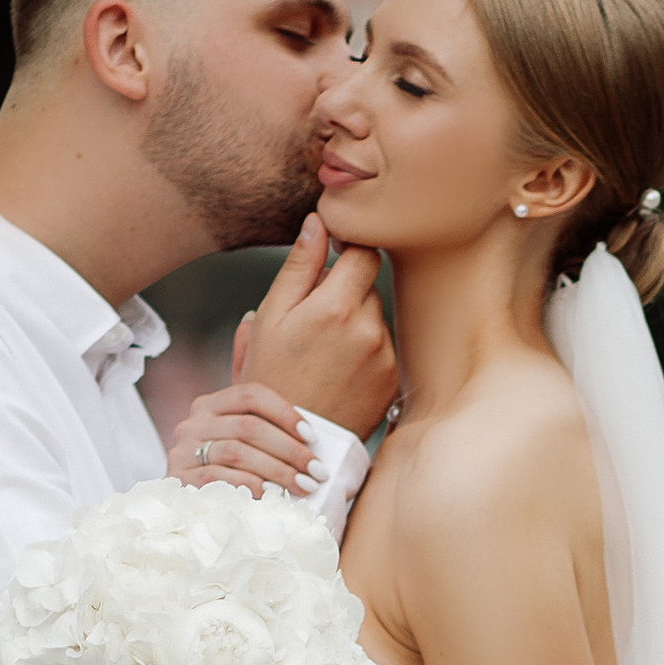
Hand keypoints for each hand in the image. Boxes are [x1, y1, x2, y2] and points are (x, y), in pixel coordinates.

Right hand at [168, 382, 321, 500]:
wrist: (186, 507)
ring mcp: (183, 450)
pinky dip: (251, 485)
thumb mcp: (242, 446)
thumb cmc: (227, 474)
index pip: (251, 395)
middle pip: (249, 427)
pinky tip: (272, 494)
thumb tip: (311, 447)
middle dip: (290, 450)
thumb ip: (265, 437)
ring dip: (277, 470)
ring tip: (303, 485)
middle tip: (316, 471)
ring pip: (237, 452)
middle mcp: (194, 423)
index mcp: (211, 405)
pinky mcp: (180, 478)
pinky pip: (220, 478)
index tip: (312, 437)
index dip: (285, 413)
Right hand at [239, 213, 396, 436]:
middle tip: (313, 320)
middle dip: (344, 290)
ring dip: (354, 322)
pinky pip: (382, 347)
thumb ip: (299, 266)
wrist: (294, 444)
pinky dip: (364, 351)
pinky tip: (338, 373)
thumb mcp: (271, 319)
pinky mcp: (392, 379)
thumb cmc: (271, 378)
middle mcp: (368, 329)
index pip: (364, 251)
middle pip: (368, 284)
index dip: (349, 249)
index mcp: (336, 307)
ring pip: (374, 316)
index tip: (333, 257)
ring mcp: (385, 356)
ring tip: (323, 354)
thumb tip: (319, 220)